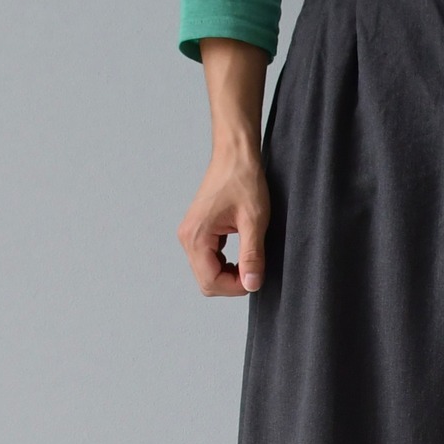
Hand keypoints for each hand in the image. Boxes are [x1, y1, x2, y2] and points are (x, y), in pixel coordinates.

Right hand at [176, 140, 269, 295]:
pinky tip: (241, 255)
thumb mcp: (254, 221)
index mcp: (196, 236)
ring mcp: (190, 235)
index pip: (210, 281)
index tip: (256, 278)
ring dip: (228, 275)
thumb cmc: (244, 181)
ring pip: (206, 273)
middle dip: (231, 284)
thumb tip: (252, 284)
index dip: (235, 287)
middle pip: (206, 281)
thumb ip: (252, 256)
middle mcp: (187, 238)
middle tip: (254, 271)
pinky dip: (224, 264)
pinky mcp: (198, 231)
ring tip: (249, 261)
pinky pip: (208, 260)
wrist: (235, 155)